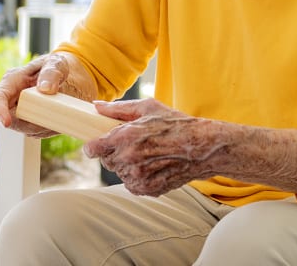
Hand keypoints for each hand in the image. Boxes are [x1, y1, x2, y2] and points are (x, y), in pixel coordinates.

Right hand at [0, 52, 98, 137]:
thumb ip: (51, 72)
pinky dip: (50, 127)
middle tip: (52, 111)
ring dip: (44, 124)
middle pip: (13, 119)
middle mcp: (13, 99)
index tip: (6, 122)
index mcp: (12, 81)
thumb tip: (45, 89)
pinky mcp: (31, 125)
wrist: (67, 78)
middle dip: (31, 121)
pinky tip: (60, 115)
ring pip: (27, 129)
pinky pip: (39, 132)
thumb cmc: (56, 67)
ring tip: (59, 108)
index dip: (0, 110)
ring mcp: (21, 114)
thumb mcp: (56, 62)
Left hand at [86, 98, 226, 195]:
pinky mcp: (146, 189)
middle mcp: (128, 158)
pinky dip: (138, 178)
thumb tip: (96, 106)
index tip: (98, 145)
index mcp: (125, 137)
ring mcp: (137, 176)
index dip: (94, 146)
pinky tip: (153, 166)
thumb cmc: (176, 124)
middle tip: (133, 145)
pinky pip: (132, 185)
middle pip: (106, 161)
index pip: (93, 149)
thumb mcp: (148, 108)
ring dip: (127, 166)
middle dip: (114, 153)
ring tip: (147, 155)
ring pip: (120, 173)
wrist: (203, 147)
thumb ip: (118, 108)